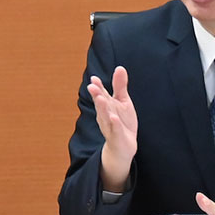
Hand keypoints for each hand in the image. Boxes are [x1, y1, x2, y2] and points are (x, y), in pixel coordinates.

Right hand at [90, 66, 137, 190]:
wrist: (123, 147)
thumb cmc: (121, 121)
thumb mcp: (123, 102)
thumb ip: (120, 86)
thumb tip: (119, 67)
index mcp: (106, 105)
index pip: (101, 94)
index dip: (97, 86)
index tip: (94, 79)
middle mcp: (105, 115)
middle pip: (100, 104)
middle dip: (96, 95)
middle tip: (92, 86)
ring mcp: (110, 126)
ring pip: (105, 116)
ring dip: (102, 108)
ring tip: (100, 98)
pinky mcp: (117, 136)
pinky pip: (115, 130)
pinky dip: (114, 124)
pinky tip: (114, 117)